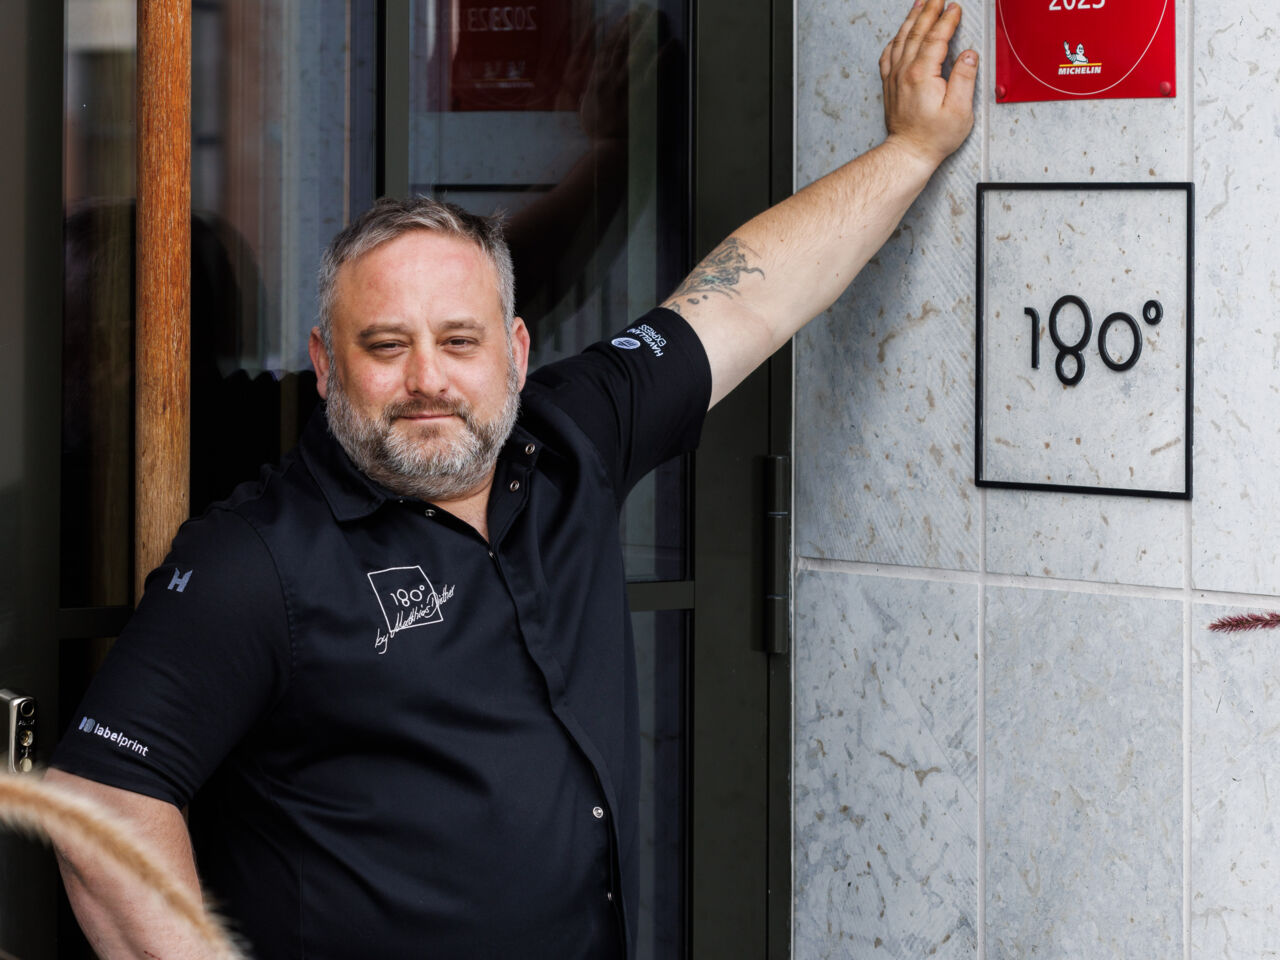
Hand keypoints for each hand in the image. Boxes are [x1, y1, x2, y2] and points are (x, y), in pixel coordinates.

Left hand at [879, 0, 977, 167]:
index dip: (947, 20)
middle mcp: (905, 72)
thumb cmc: (933, 137)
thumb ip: (964, 80)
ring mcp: (895, 78)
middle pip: (917, 32)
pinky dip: (896, 39)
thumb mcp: (959, 111)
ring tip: (920, 3)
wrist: (908, 152)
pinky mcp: (890, 85)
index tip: (954, 8)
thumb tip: (968, 56)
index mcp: (922, 74)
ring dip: (912, 19)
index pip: (936, 38)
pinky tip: (900, 33)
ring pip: (902, 39)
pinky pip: (889, 54)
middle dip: (929, 10)